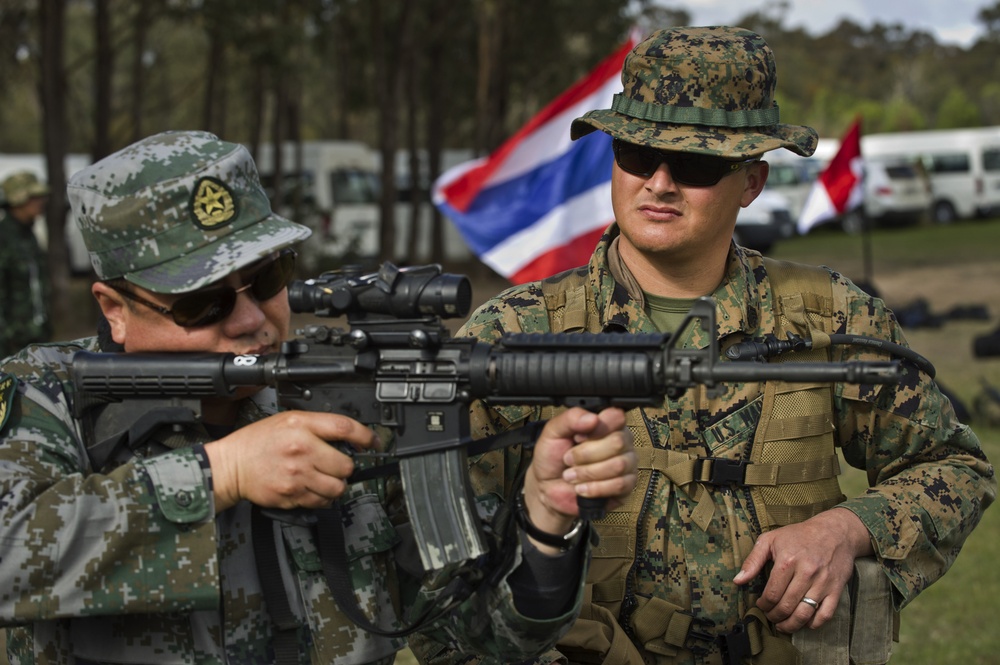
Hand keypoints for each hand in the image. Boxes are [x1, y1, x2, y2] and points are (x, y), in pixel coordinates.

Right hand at [204, 411, 377, 512]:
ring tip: (325, 478)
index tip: (372, 442)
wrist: (231, 466)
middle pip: (346, 464)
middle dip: (345, 466)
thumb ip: (318, 426)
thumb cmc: (258, 442)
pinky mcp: (292, 495)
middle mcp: (302, 450)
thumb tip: (347, 436)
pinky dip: (323, 498)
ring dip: (336, 484)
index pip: (345, 428)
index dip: (365, 436)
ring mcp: (298, 475)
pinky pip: (322, 501)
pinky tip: (313, 488)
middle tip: (336, 464)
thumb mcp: (288, 420)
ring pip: (338, 487)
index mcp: (301, 426)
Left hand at [521, 407, 635, 552]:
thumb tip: (593, 416)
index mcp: (603, 424)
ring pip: (621, 465)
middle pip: (619, 442)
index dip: (598, 427)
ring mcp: (625, 465)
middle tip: (569, 461)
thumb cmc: (550, 460)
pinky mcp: (625, 489)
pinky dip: (597, 488)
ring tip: (573, 476)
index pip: (617, 415)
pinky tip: (582, 489)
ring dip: (590, 473)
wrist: (547, 492)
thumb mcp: (551, 434)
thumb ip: (568, 419)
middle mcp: (619, 442)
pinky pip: (622, 486)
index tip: (578, 436)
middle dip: (587, 455)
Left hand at [733, 507, 873, 631]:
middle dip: (775, 616)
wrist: (835, 531)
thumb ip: (752, 560)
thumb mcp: (770, 539)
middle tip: (771, 616)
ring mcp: (823, 582)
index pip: (771, 594)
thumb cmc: (799, 535)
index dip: (763, 605)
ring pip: (804, 614)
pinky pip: (825, 615)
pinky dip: (814, 624)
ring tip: (783, 625)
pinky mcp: (836, 589)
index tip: (761, 605)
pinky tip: (805, 622)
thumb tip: (738, 581)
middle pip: (786, 606)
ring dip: (791, 625)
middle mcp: (806, 573)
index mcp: (787, 561)